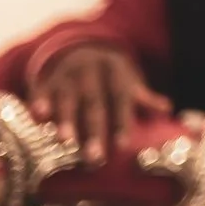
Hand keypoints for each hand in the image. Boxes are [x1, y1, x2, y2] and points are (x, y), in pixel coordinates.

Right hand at [28, 43, 169, 166]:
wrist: (80, 47)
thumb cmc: (109, 75)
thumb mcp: (127, 80)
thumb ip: (142, 97)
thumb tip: (166, 108)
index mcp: (115, 70)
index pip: (120, 97)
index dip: (121, 121)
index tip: (122, 146)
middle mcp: (91, 70)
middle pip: (94, 103)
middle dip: (94, 130)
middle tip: (94, 158)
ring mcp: (67, 73)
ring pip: (67, 99)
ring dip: (66, 120)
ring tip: (65, 142)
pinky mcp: (46, 78)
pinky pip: (42, 90)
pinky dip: (40, 101)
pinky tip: (38, 116)